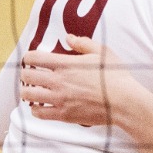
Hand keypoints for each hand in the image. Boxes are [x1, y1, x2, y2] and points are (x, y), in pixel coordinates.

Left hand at [19, 35, 144, 126]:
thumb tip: (69, 38)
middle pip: (27, 76)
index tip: (33, 60)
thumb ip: (83, 43)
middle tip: (32, 76)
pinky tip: (40, 107)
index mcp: (65, 64)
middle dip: (27, 74)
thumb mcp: (103, 53)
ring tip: (33, 91)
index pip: (33, 58)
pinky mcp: (64, 115)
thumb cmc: (116, 77)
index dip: (29, 57)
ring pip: (28, 95)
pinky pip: (39, 113)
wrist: (125, 102)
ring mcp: (59, 99)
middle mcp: (58, 81)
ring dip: (28, 92)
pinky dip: (36, 110)